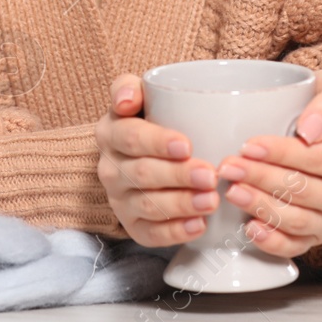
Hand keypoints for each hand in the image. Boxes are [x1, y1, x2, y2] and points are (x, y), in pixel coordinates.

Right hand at [95, 72, 221, 246]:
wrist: (143, 153)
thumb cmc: (151, 118)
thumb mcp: (138, 95)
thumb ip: (128, 87)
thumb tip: (127, 100)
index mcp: (110, 133)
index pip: (130, 137)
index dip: (157, 142)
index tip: (187, 146)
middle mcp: (110, 169)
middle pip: (142, 174)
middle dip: (178, 176)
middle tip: (210, 175)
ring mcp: (120, 200)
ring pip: (148, 206)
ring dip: (181, 205)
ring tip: (211, 200)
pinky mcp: (133, 225)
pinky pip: (151, 234)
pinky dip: (176, 232)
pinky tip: (199, 225)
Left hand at [214, 69, 321, 259]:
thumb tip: (309, 130)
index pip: (317, 159)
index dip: (281, 154)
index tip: (249, 145)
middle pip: (303, 191)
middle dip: (261, 179)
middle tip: (229, 166)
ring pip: (297, 220)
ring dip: (261, 207)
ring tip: (232, 191)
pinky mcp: (319, 237)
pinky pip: (296, 246)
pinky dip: (272, 241)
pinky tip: (250, 228)